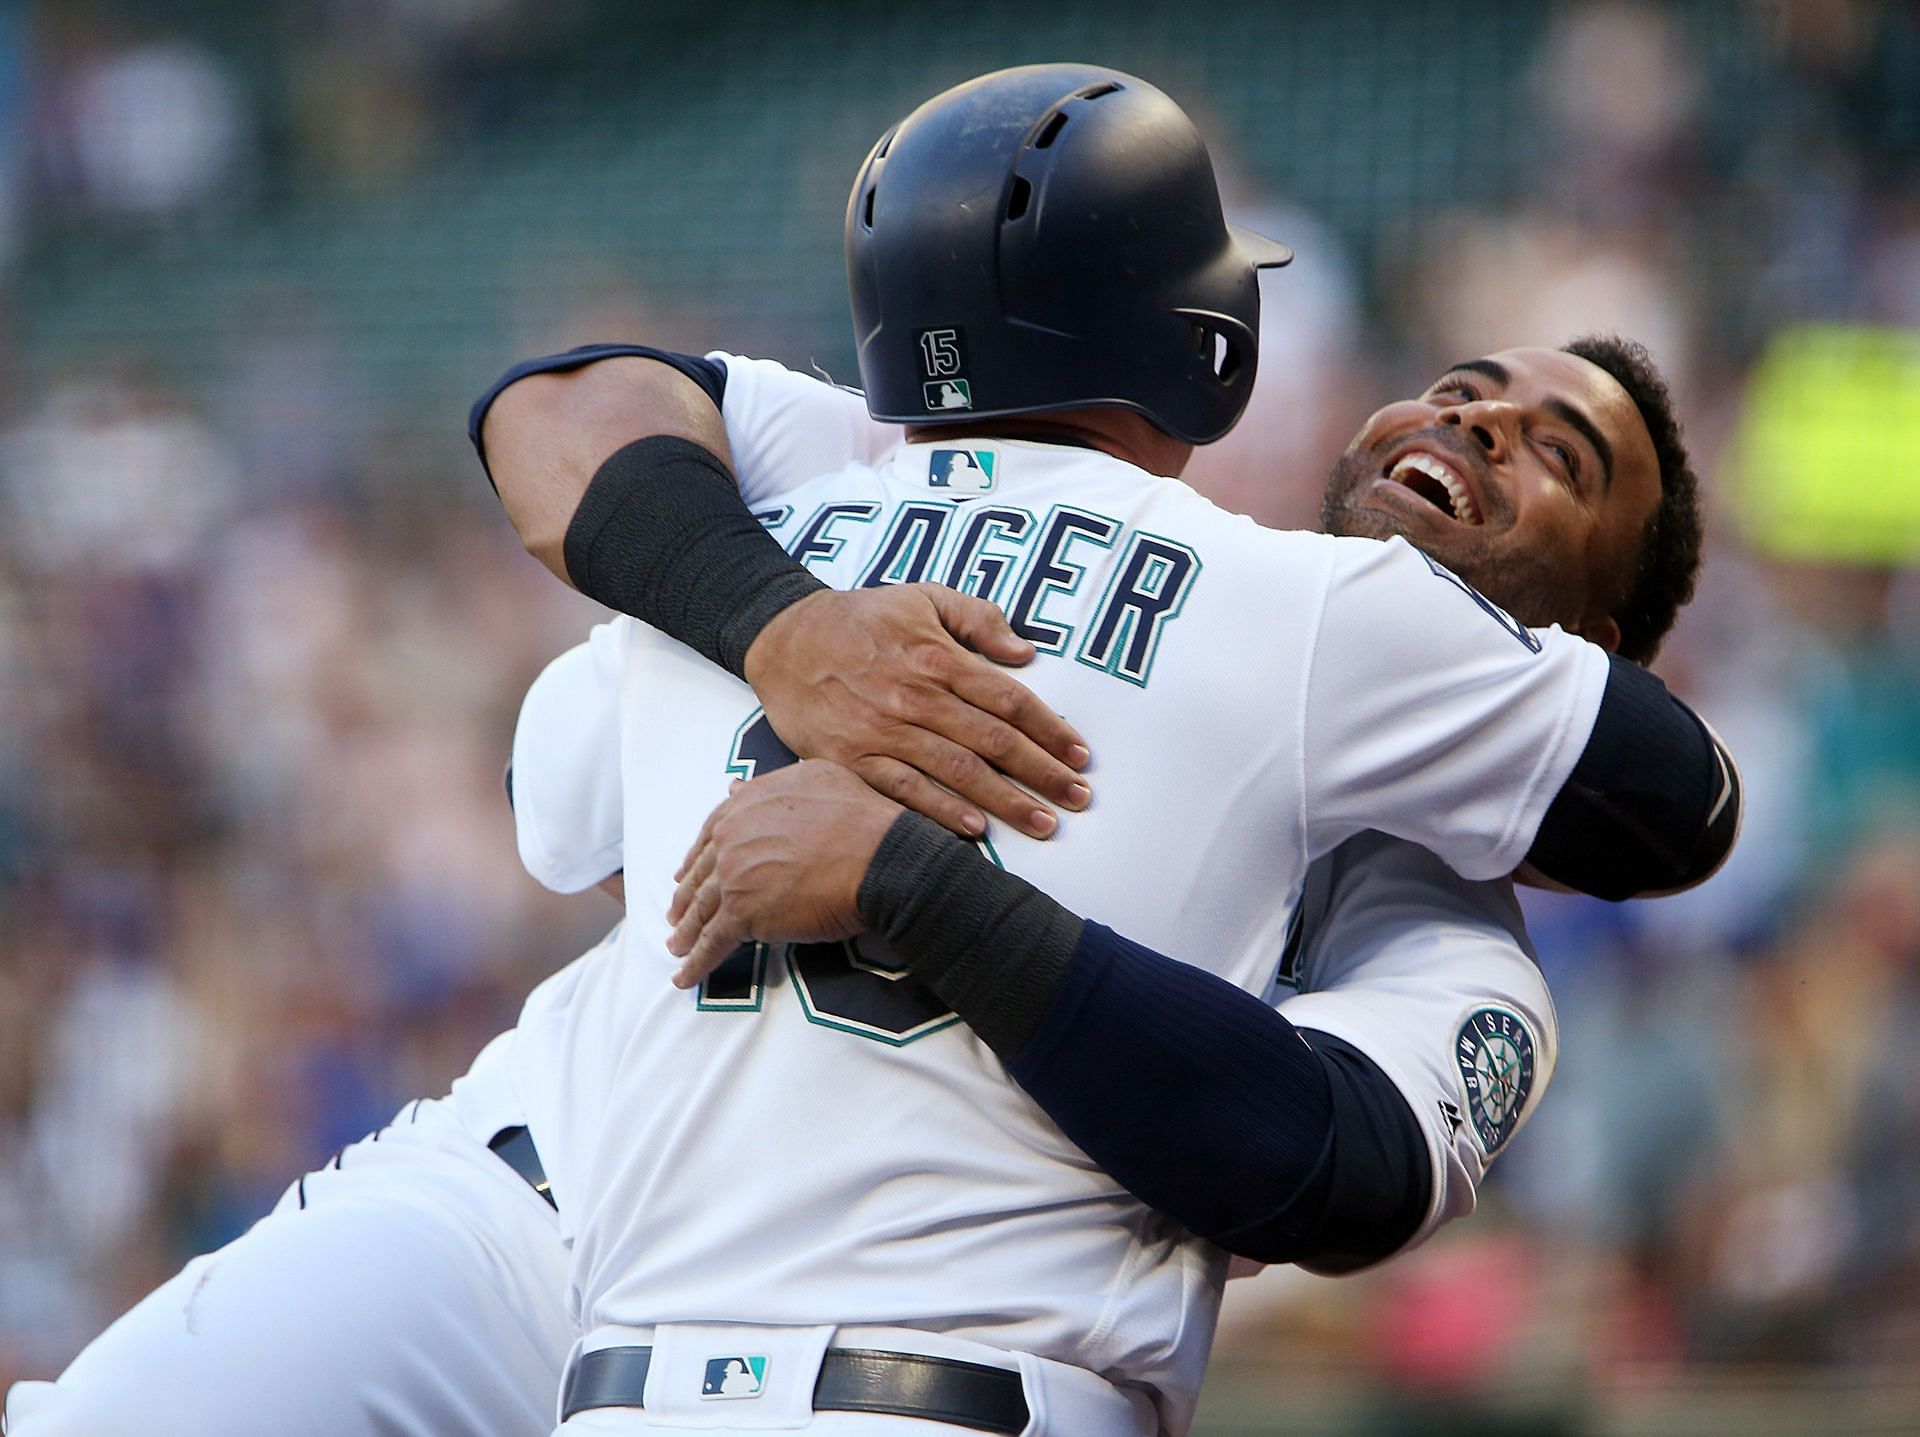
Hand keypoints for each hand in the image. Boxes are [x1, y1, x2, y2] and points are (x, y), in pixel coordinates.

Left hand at [666, 761, 902, 988]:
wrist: (877, 855)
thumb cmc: (858, 816)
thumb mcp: (814, 777)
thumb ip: (769, 785)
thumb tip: (735, 786)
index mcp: (744, 806)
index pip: (711, 834)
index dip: (698, 857)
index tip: (688, 872)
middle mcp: (731, 838)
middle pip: (700, 873)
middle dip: (687, 896)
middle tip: (676, 913)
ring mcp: (733, 877)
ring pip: (701, 909)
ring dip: (686, 931)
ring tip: (677, 947)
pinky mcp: (742, 914)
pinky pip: (712, 942)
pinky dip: (696, 963)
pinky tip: (685, 977)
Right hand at [742, 584, 1090, 840]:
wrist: (783, 639)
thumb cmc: (861, 618)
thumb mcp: (921, 597)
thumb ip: (978, 617)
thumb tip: (1026, 652)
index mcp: (936, 656)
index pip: (1008, 698)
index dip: (1050, 728)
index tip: (1081, 754)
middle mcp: (913, 696)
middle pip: (992, 740)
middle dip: (1042, 772)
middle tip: (1078, 798)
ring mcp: (881, 731)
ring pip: (955, 771)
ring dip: (1005, 801)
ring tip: (1043, 824)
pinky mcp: (851, 760)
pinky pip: (902, 791)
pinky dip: (940, 812)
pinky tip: (975, 831)